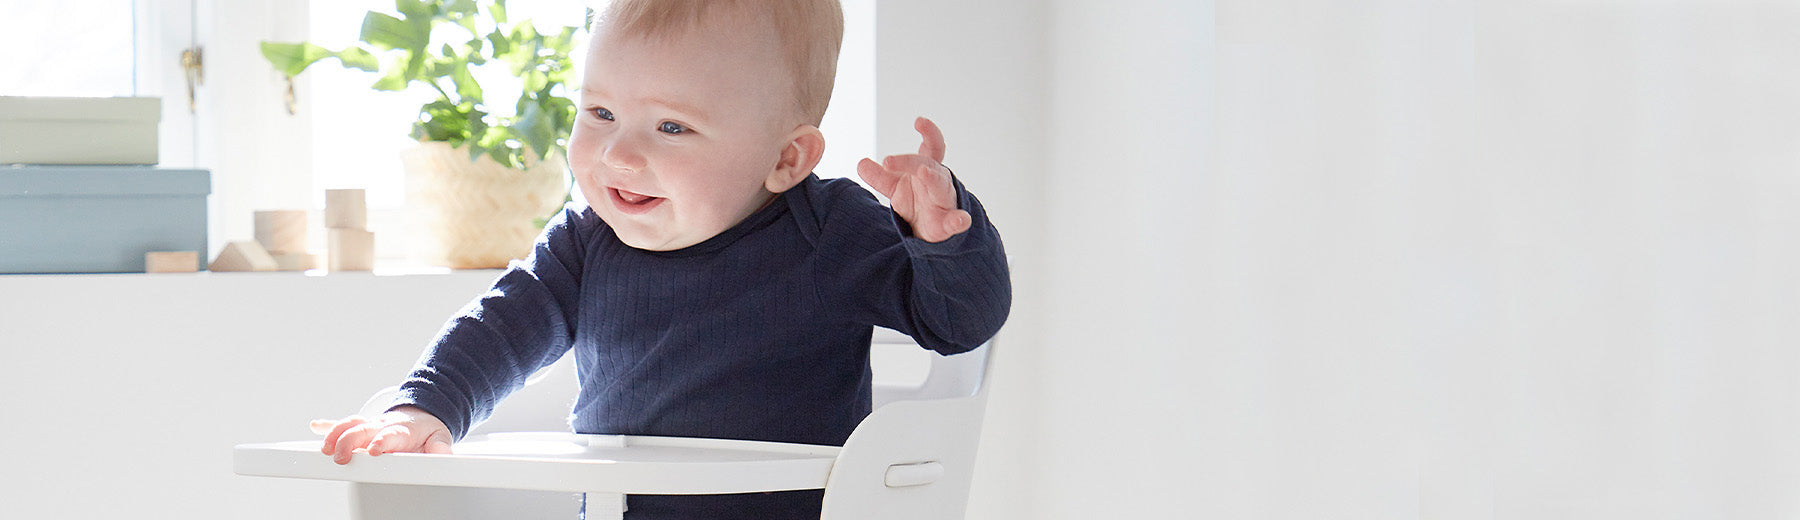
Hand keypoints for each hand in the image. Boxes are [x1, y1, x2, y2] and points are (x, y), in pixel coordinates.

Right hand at [312, 405, 452, 464]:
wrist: (423, 414)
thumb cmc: (428, 430)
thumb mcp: (439, 438)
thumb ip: (440, 448)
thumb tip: (444, 456)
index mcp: (402, 430)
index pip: (390, 435)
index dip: (381, 442)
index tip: (374, 451)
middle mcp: (383, 425)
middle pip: (363, 431)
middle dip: (350, 443)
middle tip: (341, 457)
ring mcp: (371, 424)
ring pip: (350, 425)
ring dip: (336, 435)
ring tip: (326, 449)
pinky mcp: (363, 425)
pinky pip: (344, 423)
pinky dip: (329, 425)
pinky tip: (316, 426)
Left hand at [856, 117, 970, 242]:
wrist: (929, 230)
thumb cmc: (917, 202)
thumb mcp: (895, 187)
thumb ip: (879, 177)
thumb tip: (861, 163)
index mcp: (927, 168)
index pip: (931, 147)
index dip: (928, 133)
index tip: (919, 121)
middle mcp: (939, 181)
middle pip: (928, 165)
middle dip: (910, 161)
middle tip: (887, 161)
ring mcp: (945, 201)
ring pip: (941, 187)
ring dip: (933, 178)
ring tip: (923, 172)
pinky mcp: (948, 223)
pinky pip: (956, 220)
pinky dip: (959, 220)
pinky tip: (961, 220)